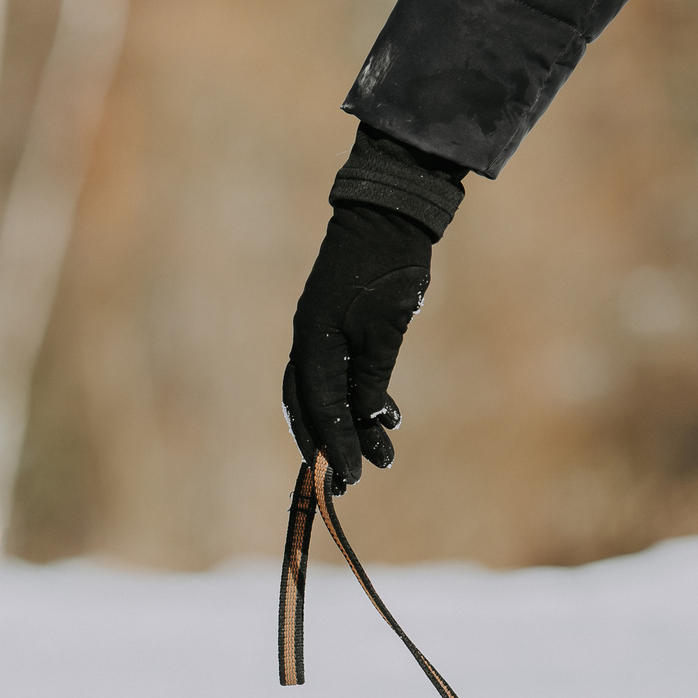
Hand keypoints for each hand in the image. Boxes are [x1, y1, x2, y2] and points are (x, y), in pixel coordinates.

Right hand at [282, 201, 433, 492]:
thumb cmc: (388, 266)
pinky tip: (385, 416)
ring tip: (382, 455)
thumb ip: (371, 377)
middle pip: (309, 410)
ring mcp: (320, 335)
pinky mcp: (337, 328)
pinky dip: (358, 400)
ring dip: (350, 428)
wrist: (389, 213)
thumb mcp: (385, 329)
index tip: (351, 478)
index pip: (320, 408)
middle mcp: (308, 344)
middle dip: (329, 447)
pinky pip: (340, 376)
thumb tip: (363, 421)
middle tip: (349, 484)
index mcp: (313, 344)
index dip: (335, 446)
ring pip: (326, 396)